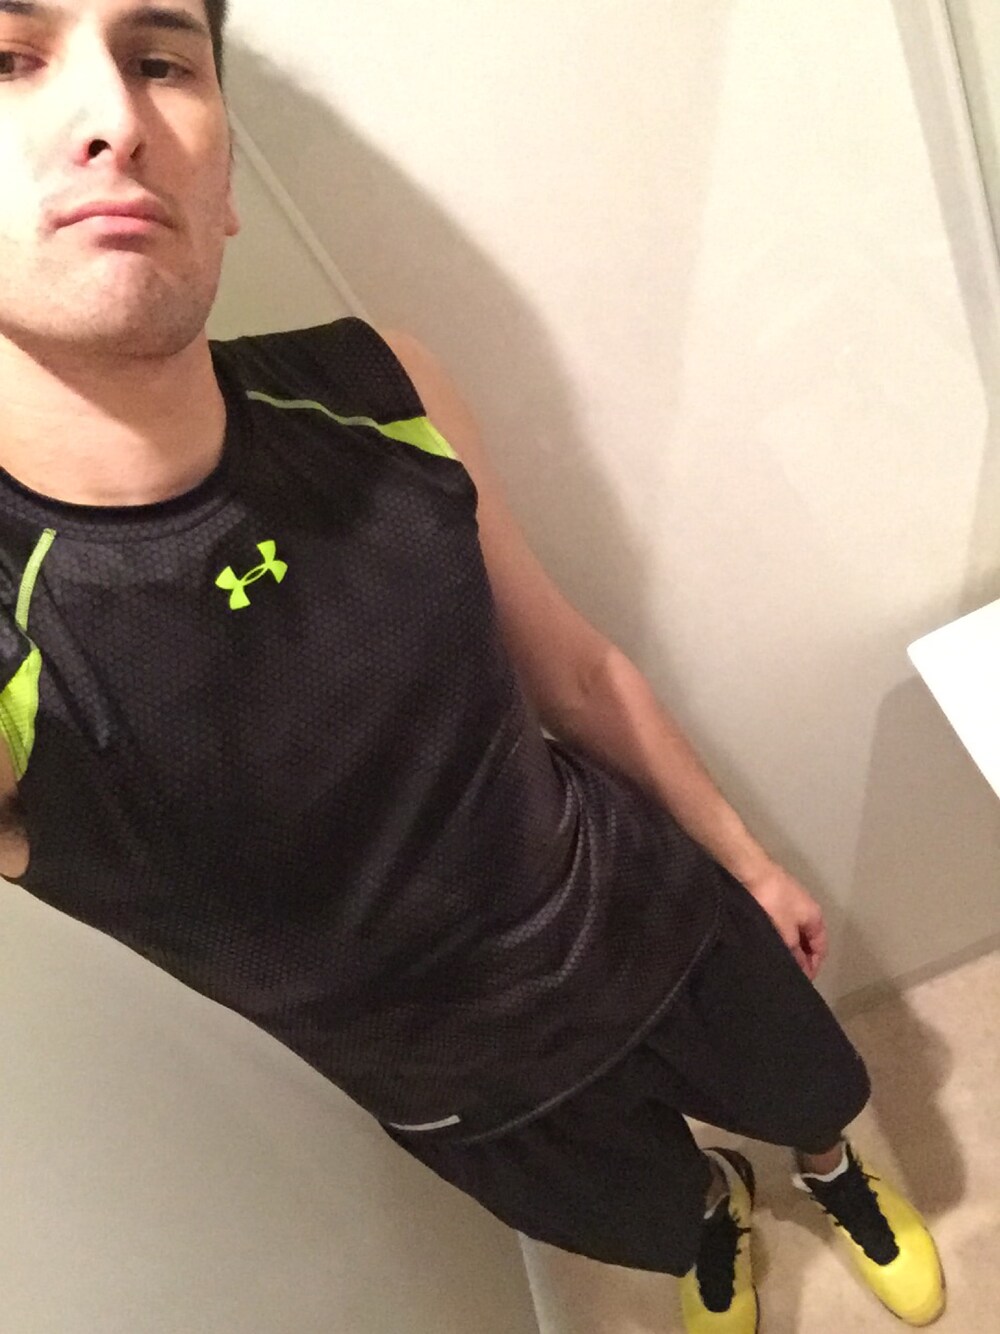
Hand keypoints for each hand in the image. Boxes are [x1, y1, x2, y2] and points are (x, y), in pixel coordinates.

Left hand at [742, 863, 827, 980]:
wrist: (750, 870)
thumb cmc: (773, 900)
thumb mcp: (786, 932)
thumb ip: (794, 952)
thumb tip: (799, 969)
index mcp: (815, 917)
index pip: (821, 948)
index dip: (813, 966)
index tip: (801, 982)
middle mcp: (805, 910)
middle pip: (807, 941)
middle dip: (800, 958)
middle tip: (787, 974)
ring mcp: (789, 903)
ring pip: (792, 933)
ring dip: (786, 947)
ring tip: (774, 962)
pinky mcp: (772, 900)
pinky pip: (779, 925)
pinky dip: (776, 936)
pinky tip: (764, 944)